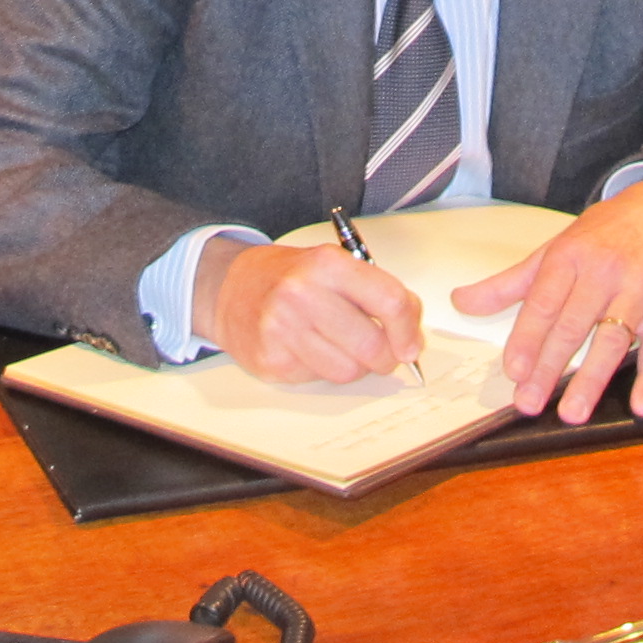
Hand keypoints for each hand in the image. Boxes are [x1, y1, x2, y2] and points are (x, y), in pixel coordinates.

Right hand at [194, 241, 423, 384]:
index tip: (410, 344)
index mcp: (327, 264)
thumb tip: (410, 336)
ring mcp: (284, 329)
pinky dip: (325, 370)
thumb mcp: (336, 266)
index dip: (408, 330)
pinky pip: (320, 379)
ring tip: (343, 348)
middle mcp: (303, 293)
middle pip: (372, 345)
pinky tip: (312, 350)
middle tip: (383, 355)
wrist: (231, 288)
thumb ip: (377, 291)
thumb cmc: (292, 278)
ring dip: (356, 367)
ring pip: (349, 370)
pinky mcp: (272, 361)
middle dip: (386, 358)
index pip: (390, 301)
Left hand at [453, 175, 642, 424]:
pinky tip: (642, 406)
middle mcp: (604, 274)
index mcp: (570, 258)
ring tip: (572, 413)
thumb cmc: (601, 235)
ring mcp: (637, 292)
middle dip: (549, 367)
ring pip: (612, 340)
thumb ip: (508, 283)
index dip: (528, 337)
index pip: (544, 302)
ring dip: (592, 379)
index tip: (513, 370)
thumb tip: (460, 301)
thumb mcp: (553, 250)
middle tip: (528, 403)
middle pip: (573, 326)